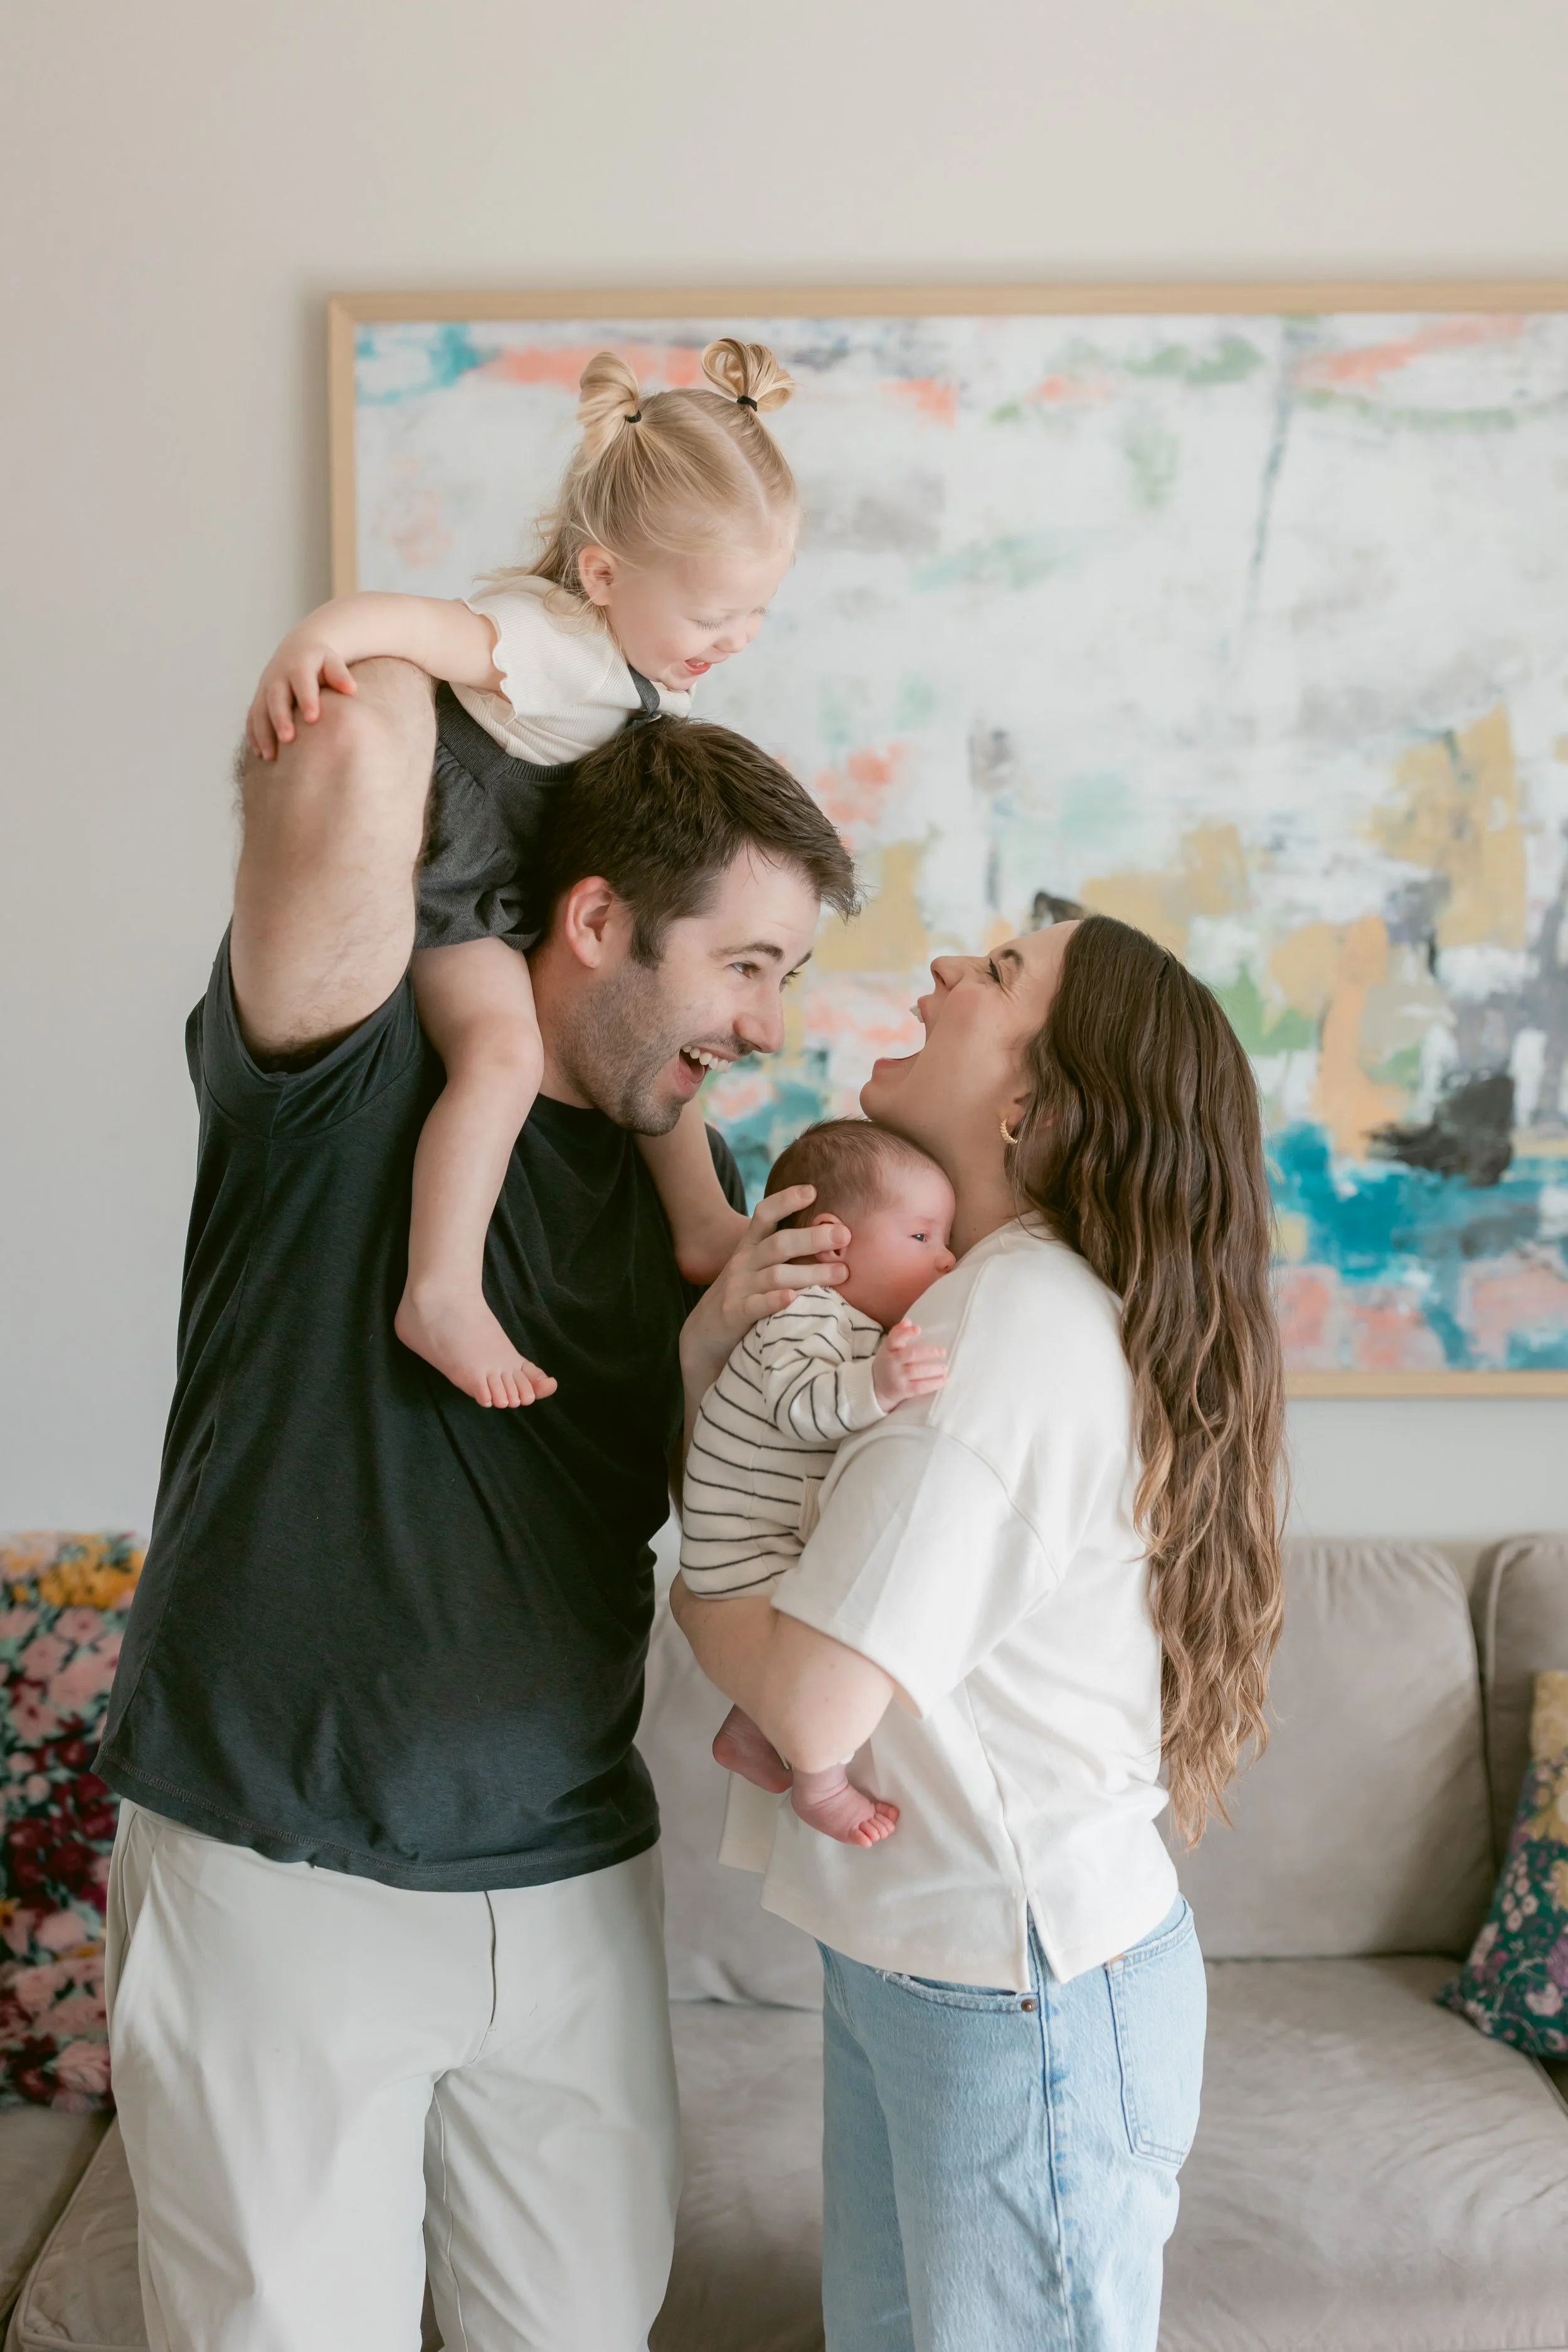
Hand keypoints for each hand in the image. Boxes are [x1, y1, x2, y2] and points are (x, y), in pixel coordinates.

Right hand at [246, 630, 357, 760]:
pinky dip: (254, 735)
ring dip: (263, 733)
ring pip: (260, 710)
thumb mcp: (331, 661)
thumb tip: (351, 688)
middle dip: (280, 719)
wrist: (297, 649)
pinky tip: (260, 753)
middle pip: (276, 698)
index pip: (302, 682)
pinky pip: (252, 717)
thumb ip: (339, 675)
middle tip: (288, 739)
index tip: (313, 718)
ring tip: (270, 756)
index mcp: (298, 666)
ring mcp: (265, 688)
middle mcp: (277, 676)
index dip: (306, 699)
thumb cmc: (320, 661)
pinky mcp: (259, 699)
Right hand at [680, 1186, 849, 1400]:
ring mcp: (738, 1288)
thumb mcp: (758, 1269)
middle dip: (812, 1237)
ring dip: (810, 1272)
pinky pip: (756, 1305)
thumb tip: (833, 1242)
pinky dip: (774, 1301)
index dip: (786, 1200)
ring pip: (775, 1275)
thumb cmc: (743, 1297)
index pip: (765, 1214)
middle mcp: (744, 1262)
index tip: (812, 1190)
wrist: (703, 1335)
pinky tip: (793, 1298)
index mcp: (751, 1247)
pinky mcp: (734, 1314)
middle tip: (845, 1235)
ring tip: (841, 1273)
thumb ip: (785, 1255)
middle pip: (779, 1243)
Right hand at [872, 1321, 947, 1409]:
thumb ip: (898, 1334)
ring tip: (945, 1367)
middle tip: (942, 1352)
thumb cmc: (890, 1362)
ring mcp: (896, 1377)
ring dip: (934, 1369)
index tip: (918, 1328)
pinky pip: (919, 1387)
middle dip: (929, 1352)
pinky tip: (943, 1380)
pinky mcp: (902, 1390)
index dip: (906, 1333)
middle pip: (911, 1354)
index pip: (895, 1338)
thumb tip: (908, 1321)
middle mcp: (892, 1362)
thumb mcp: (889, 1347)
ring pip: (917, 1371)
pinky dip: (933, 1384)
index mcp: (889, 1349)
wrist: (877, 1386)